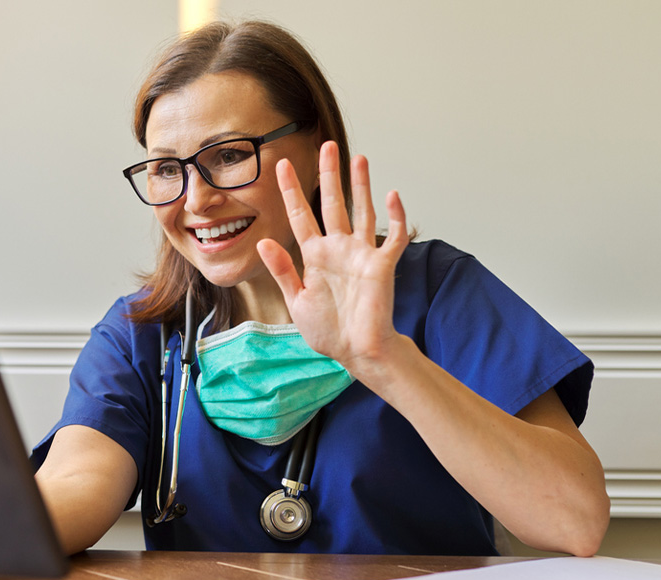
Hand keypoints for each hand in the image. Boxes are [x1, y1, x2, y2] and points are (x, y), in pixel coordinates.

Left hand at [257, 142, 408, 376]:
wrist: (356, 352)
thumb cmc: (329, 331)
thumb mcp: (297, 301)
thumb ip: (283, 270)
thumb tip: (264, 241)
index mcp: (315, 256)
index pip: (300, 215)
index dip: (290, 191)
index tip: (280, 166)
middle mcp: (338, 249)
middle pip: (333, 203)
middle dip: (328, 175)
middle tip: (326, 146)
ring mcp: (361, 255)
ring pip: (362, 211)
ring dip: (362, 186)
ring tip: (359, 159)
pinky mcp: (382, 266)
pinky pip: (393, 237)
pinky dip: (396, 217)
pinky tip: (392, 195)